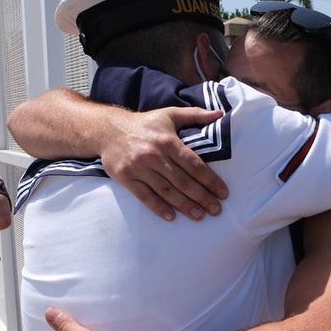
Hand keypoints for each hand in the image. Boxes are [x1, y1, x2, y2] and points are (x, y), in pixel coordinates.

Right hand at [102, 107, 228, 221]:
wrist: (108, 129)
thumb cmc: (144, 123)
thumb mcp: (169, 114)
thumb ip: (195, 114)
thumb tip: (220, 113)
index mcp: (168, 141)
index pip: (194, 164)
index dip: (210, 180)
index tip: (223, 193)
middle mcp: (154, 155)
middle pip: (183, 181)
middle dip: (202, 197)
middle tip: (216, 210)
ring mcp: (139, 168)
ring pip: (166, 191)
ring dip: (184, 205)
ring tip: (199, 216)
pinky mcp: (126, 178)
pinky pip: (144, 196)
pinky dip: (158, 207)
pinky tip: (171, 216)